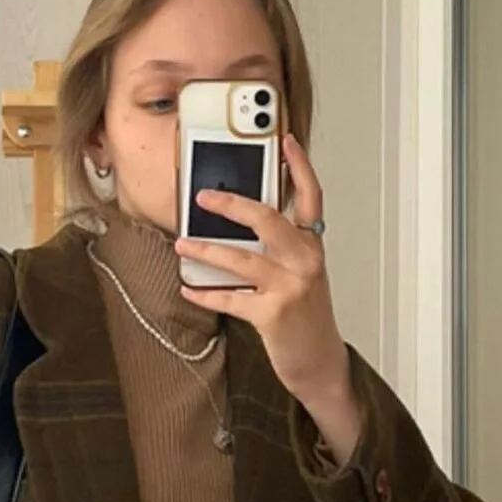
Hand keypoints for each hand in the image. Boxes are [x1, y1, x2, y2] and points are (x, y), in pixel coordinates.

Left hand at [175, 133, 362, 463]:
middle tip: (203, 196)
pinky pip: (229, 298)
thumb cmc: (305, 316)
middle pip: (267, 219)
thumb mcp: (301, 274)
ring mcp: (289, 286)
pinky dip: (204, 294)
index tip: (284, 140)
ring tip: (182, 242)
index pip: (310, 197)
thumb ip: (281, 247)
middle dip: (231, 204)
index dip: (299, 167)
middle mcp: (304, 260)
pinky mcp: (272, 313)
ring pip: (240, 258)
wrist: (319, 361)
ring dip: (205, 249)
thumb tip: (239, 222)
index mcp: (312, 245)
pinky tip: (188, 288)